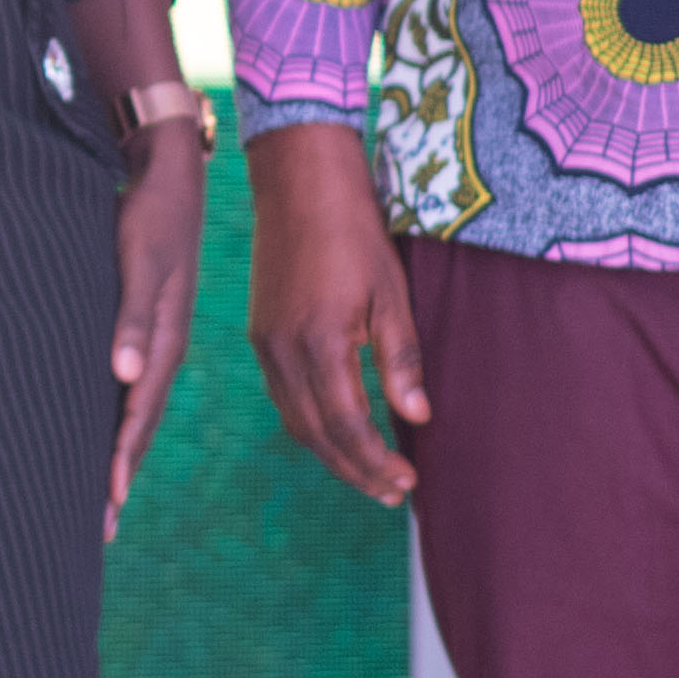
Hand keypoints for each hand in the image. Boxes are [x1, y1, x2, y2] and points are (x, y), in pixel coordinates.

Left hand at [102, 104, 207, 535]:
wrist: (169, 182)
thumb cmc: (148, 218)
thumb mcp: (141, 263)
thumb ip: (133, 318)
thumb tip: (124, 372)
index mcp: (162, 343)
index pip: (137, 414)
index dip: (119, 457)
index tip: (106, 500)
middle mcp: (161, 351)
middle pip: (138, 425)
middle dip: (119, 474)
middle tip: (101, 526)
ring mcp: (154, 342)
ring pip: (136, 411)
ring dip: (120, 454)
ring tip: (104, 499)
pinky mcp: (144, 328)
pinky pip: (131, 386)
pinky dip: (120, 419)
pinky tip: (108, 434)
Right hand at [241, 116, 427, 505]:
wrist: (299, 184)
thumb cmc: (353, 233)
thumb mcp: (391, 293)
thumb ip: (401, 359)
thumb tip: (418, 416)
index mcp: (318, 342)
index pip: (346, 425)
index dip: (376, 460)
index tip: (407, 481)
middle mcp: (282, 350)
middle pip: (315, 433)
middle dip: (354, 469)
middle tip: (392, 493)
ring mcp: (265, 343)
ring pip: (294, 419)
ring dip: (330, 452)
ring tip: (368, 473)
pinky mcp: (260, 333)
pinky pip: (282, 395)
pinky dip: (310, 423)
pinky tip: (336, 428)